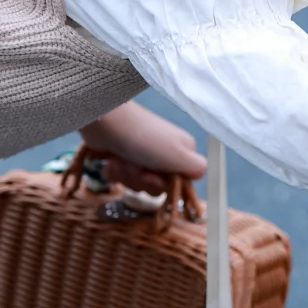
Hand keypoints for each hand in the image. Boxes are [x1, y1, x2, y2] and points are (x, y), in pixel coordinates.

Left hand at [78, 102, 205, 195]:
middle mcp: (163, 154)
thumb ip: (197, 168)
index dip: (164, 184)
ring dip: (126, 175)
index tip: (152, 175)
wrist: (106, 121)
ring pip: (137, 183)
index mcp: (181, 152)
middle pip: (157, 187)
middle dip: (142, 180)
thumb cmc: (144, 138)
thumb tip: (202, 175)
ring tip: (121, 160)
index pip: (180, 184)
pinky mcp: (121, 158)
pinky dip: (114, 172)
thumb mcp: (179, 154)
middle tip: (136, 165)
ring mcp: (142, 156)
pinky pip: (120, 177)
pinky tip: (111, 161)